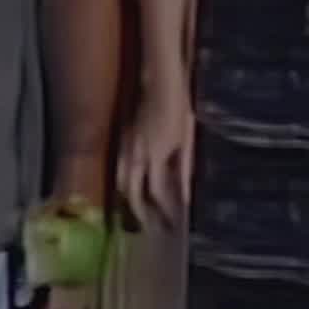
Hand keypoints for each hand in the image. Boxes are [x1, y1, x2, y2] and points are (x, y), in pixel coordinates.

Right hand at [117, 90, 195, 227]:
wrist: (160, 80)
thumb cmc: (179, 107)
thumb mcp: (188, 140)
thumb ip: (185, 170)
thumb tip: (186, 198)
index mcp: (155, 155)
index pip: (158, 193)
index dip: (166, 211)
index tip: (174, 225)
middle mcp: (135, 154)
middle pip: (131, 192)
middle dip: (141, 213)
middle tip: (153, 228)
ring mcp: (125, 147)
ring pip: (121, 182)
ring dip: (129, 199)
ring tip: (142, 212)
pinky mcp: (123, 141)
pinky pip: (120, 169)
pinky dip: (126, 183)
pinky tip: (135, 187)